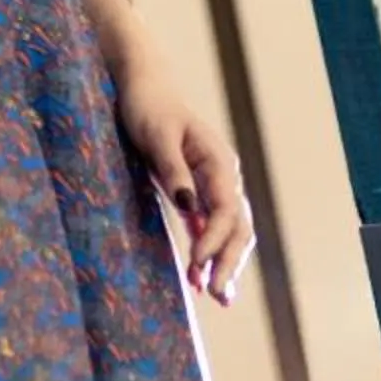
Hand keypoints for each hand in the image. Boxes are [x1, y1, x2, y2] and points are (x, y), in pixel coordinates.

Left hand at [117, 63, 255, 306]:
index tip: (198, 262)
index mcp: (219, 161)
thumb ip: (173, 169)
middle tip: (219, 296)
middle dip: (229, 261)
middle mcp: (223, 175)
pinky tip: (201, 274)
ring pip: (229, 230)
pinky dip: (209, 249)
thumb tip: (189, 205)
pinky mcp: (197, 189)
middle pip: (237, 226)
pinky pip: (210, 225)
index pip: (226, 209)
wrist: (143, 85)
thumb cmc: (148, 105)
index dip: (215, 238)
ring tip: (218, 296)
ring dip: (224, 262)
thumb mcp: (156, 135)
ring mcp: (213, 183)